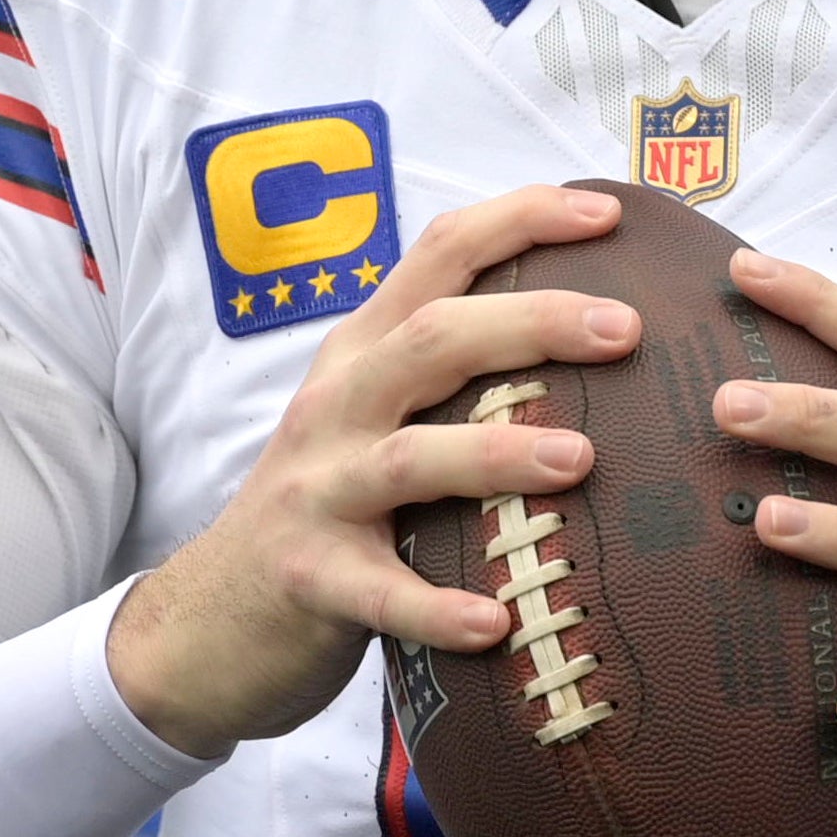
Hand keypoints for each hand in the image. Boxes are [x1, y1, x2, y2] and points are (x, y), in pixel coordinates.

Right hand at [108, 185, 638, 758]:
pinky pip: (382, 593)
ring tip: (579, 460)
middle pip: (433, 339)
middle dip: (532, 322)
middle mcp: (337, 405)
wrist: (212, 619)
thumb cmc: (331, 507)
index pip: (439, 255)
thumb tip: (592, 339)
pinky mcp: (310, 578)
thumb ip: (453, 377)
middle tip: (624, 328)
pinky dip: (438, 608)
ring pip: (410, 457)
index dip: (519, 220)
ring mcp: (318, 491)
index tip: (607, 213)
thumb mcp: (372, 419)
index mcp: (363, 354)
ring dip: (496, 454)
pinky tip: (497, 623)